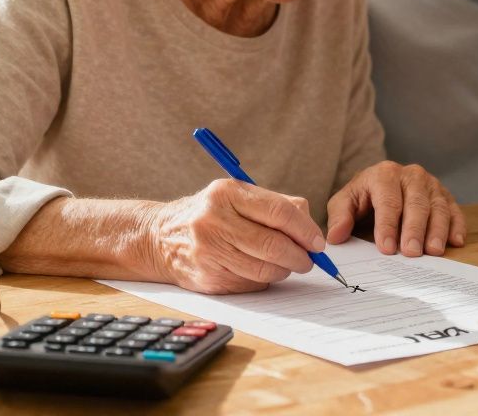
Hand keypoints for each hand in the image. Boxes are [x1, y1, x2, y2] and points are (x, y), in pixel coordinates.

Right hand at [148, 179, 326, 293]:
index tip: (318, 242)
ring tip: (286, 264)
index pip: (279, 212)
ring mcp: (209, 251)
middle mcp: (214, 221)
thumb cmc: (211, 214)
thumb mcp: (237, 196)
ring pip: (265, 270)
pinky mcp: (208, 278)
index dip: (305, 230)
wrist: (159, 237)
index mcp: (227, 193)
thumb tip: (311, 229)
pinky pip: (250, 285)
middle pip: (273, 245)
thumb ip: (276, 205)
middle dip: (300, 256)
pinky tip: (259, 270)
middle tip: (309, 260)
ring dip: (284, 270)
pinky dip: (264, 280)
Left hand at [326, 161, 465, 256]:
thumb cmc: (364, 197)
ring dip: (437, 230)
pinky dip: (457, 225)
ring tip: (433, 251)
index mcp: (384, 174)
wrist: (381, 184)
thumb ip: (339, 217)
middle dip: (414, 230)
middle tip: (411, 253)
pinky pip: (454, 209)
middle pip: (416, 203)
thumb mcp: (345, 202)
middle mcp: (410, 175)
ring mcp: (431, 184)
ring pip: (437, 207)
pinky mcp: (445, 194)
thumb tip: (335, 237)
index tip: (387, 248)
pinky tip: (455, 241)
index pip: (388, 200)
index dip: (387, 225)